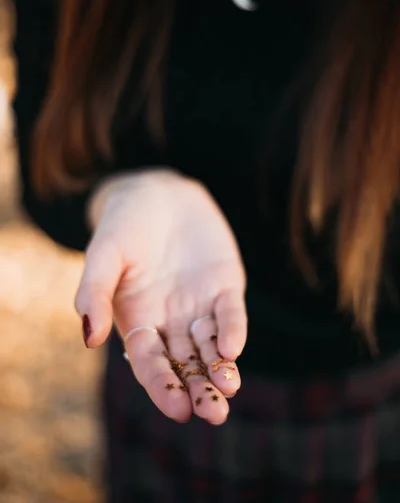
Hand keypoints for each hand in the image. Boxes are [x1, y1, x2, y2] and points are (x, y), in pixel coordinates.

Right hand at [75, 169, 246, 424]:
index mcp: (138, 320)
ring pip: (211, 346)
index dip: (163, 385)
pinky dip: (232, 329)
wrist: (157, 192)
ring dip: (221, 369)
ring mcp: (199, 304)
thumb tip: (89, 338)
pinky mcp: (224, 285)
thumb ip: (94, 291)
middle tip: (214, 413)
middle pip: (186, 362)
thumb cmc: (123, 224)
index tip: (178, 408)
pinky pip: (230, 312)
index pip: (151, 362)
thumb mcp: (103, 253)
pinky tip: (233, 348)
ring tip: (229, 389)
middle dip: (199, 388)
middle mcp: (171, 320)